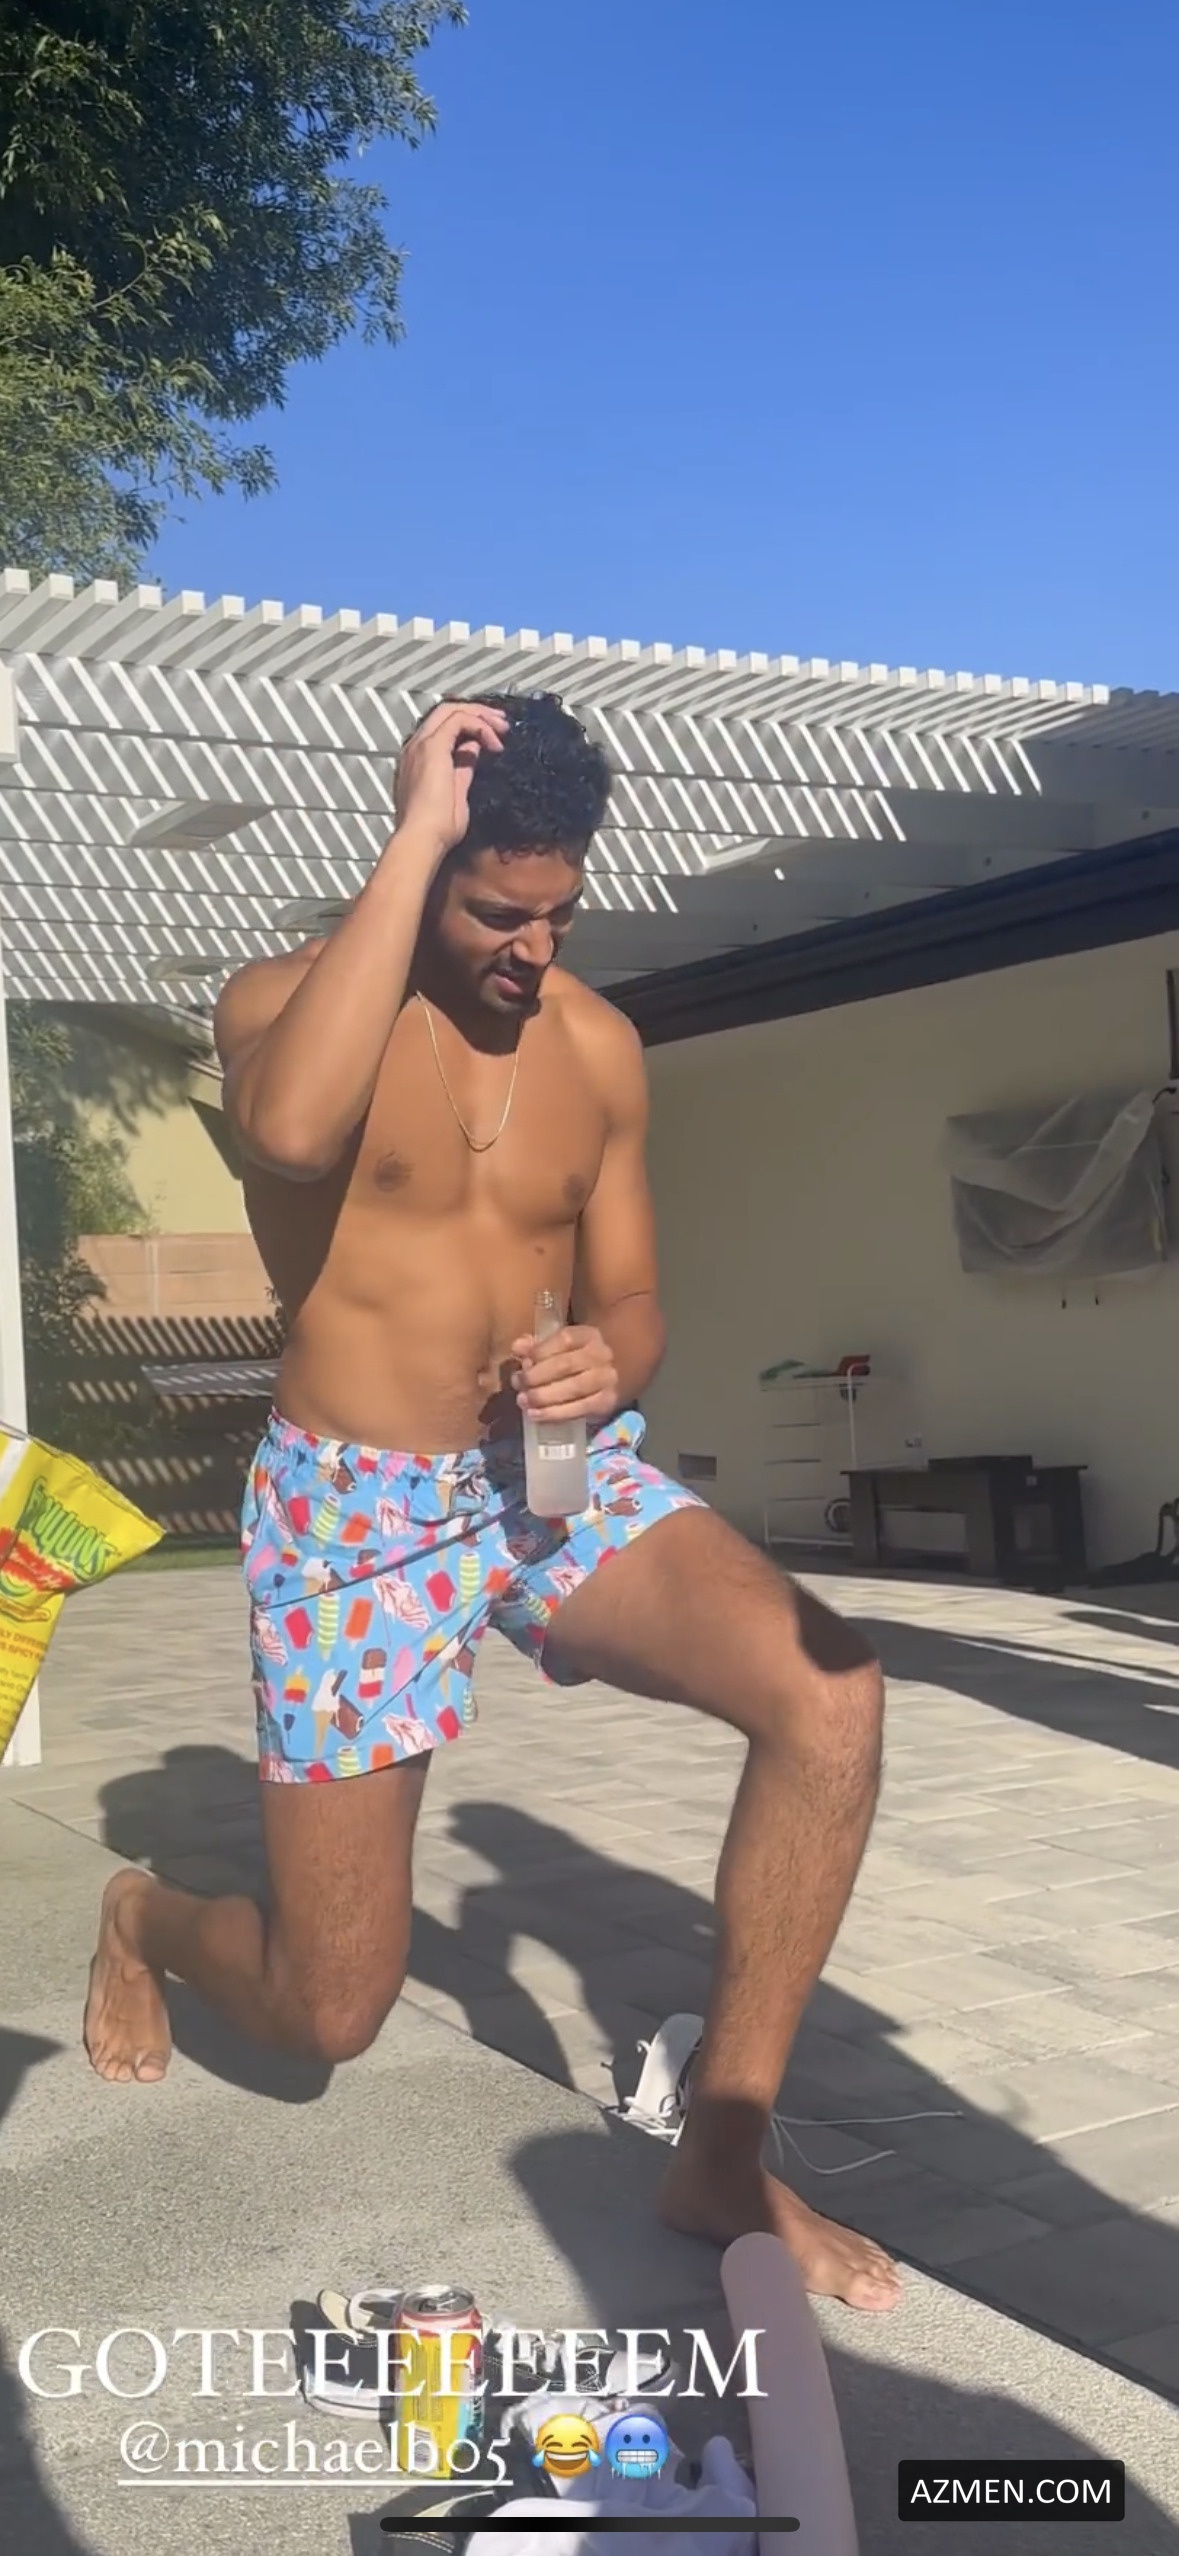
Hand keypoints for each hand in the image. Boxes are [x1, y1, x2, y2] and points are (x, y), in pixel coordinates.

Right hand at [391, 700, 507, 863]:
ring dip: (481, 715)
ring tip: (502, 729)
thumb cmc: (437, 828)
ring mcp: (421, 744)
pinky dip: (480, 726)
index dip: (470, 724)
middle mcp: (416, 746)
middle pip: (447, 711)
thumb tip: (473, 750)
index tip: (492, 736)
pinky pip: (458, 720)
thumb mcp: (457, 791)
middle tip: (502, 724)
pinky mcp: (433, 747)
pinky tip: (494, 742)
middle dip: (478, 713)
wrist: (422, 838)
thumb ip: (463, 768)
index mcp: (419, 758)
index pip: (443, 727)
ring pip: (452, 710)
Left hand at [512, 1324, 619, 1425]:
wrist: (621, 1369)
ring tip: (523, 1401)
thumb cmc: (582, 1356)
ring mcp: (606, 1380)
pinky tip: (536, 1415)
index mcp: (590, 1335)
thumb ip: (538, 1345)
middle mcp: (601, 1356)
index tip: (523, 1361)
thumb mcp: (565, 1344)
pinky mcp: (607, 1402)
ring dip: (543, 1397)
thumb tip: (517, 1347)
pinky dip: (555, 1414)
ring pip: (572, 1389)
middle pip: (565, 1365)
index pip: (564, 1339)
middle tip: (517, 1383)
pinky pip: (579, 1409)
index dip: (540, 1351)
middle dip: (536, 1376)